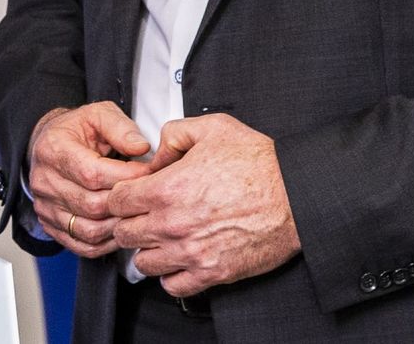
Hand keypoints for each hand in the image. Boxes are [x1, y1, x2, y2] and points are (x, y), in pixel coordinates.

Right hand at [25, 102, 156, 257]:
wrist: (50, 143)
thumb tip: (141, 147)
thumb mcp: (99, 114)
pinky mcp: (51, 224)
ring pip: (88, 230)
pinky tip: (120, 229)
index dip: (126, 178)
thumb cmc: (76, 130)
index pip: (92, 174)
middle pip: (92, 205)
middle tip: (147, 195)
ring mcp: (46, 206)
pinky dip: (106, 243)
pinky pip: (82, 245)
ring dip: (118, 226)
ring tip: (136, 213)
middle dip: (126, 203)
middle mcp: (45, 180)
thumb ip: (121, 128)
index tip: (148, 173)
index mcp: (54, 150)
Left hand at [107, 113, 299, 296]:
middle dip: (130, 222)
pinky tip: (179, 259)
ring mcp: (191, 252)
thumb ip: (174, 134)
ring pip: (143, 262)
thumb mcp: (213, 128)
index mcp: (167, 188)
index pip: (115, 200)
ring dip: (148, 250)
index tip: (132, 195)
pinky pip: (172, 286)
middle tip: (144, 216)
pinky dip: (171, 275)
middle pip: (124, 233)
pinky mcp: (212, 273)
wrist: (298, 196)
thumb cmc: (261, 163)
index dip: (121, 195)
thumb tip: (156, 153)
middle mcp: (172, 223)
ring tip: (162, 239)